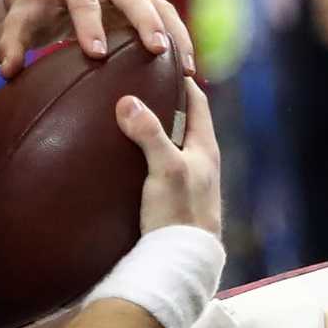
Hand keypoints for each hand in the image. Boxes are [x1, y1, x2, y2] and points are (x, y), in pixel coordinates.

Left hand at [0, 0, 192, 78]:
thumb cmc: (38, 5)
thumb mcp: (20, 20)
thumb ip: (12, 44)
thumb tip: (9, 71)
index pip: (83, 0)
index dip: (89, 25)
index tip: (95, 54)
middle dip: (144, 21)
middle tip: (156, 49)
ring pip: (158, 4)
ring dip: (173, 32)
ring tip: (186, 66)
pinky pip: (168, 15)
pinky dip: (180, 39)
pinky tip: (189, 69)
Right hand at [118, 78, 220, 237]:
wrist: (180, 264)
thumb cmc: (180, 217)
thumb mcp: (165, 170)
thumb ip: (150, 135)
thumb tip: (129, 101)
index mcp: (205, 150)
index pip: (197, 103)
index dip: (182, 81)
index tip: (163, 62)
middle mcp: (199, 164)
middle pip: (182, 123)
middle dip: (163, 103)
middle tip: (137, 83)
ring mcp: (186, 184)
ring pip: (169, 147)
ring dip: (152, 131)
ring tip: (125, 116)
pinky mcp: (171, 202)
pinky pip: (157, 169)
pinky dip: (143, 157)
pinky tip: (121, 160)